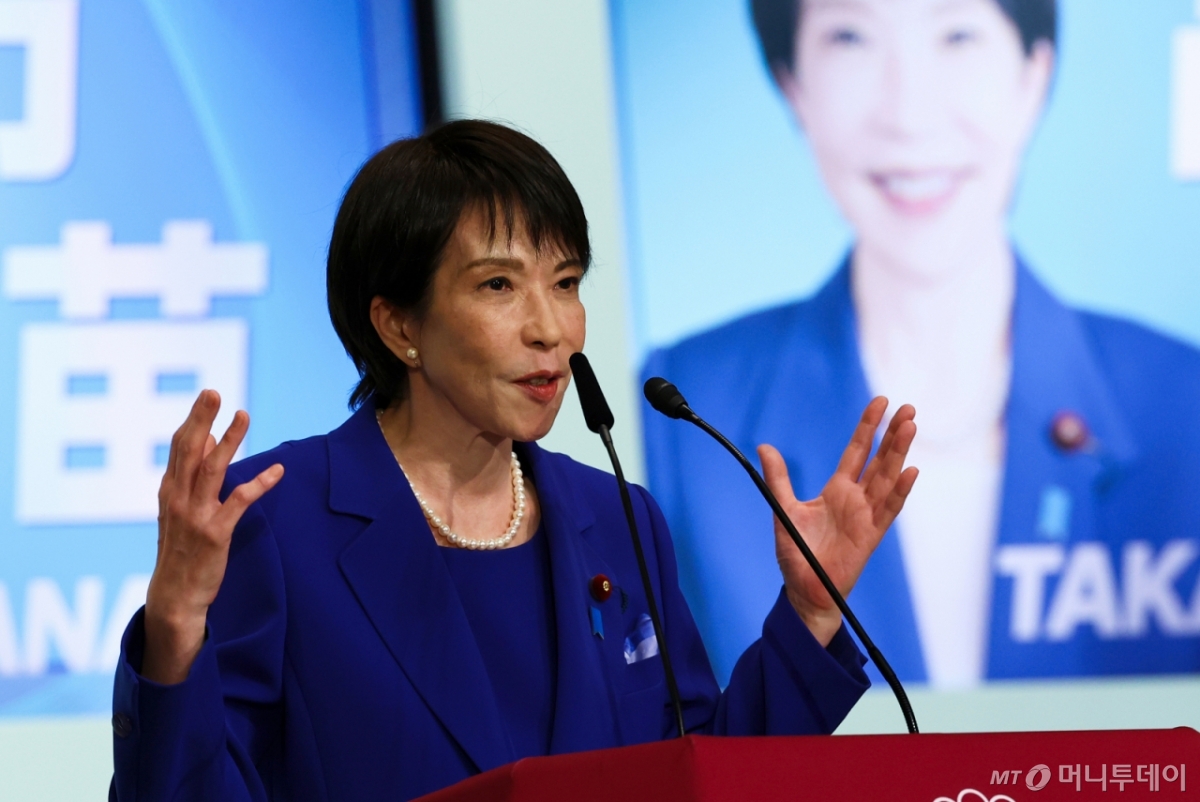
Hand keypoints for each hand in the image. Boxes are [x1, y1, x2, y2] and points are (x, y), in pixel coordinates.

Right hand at [142, 390, 283, 684]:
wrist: (175, 597)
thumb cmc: (181, 551)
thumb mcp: (179, 511)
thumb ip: (192, 478)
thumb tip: (210, 441)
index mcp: (169, 491)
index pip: (180, 448)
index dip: (194, 420)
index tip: (208, 396)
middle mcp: (178, 499)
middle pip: (189, 451)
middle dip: (201, 419)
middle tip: (213, 391)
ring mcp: (195, 516)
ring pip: (212, 469)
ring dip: (230, 440)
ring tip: (244, 415)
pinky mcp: (215, 534)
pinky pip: (239, 502)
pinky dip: (259, 483)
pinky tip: (278, 470)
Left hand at [758, 397, 916, 646]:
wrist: (805, 590)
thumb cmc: (797, 553)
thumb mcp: (783, 509)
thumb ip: (779, 479)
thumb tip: (764, 447)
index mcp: (837, 490)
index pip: (858, 451)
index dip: (869, 427)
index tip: (881, 403)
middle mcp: (856, 499)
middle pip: (879, 459)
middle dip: (893, 434)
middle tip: (907, 408)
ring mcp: (866, 516)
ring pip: (888, 478)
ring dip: (899, 454)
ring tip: (910, 427)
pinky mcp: (871, 536)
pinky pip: (889, 510)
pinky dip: (900, 491)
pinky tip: (910, 471)